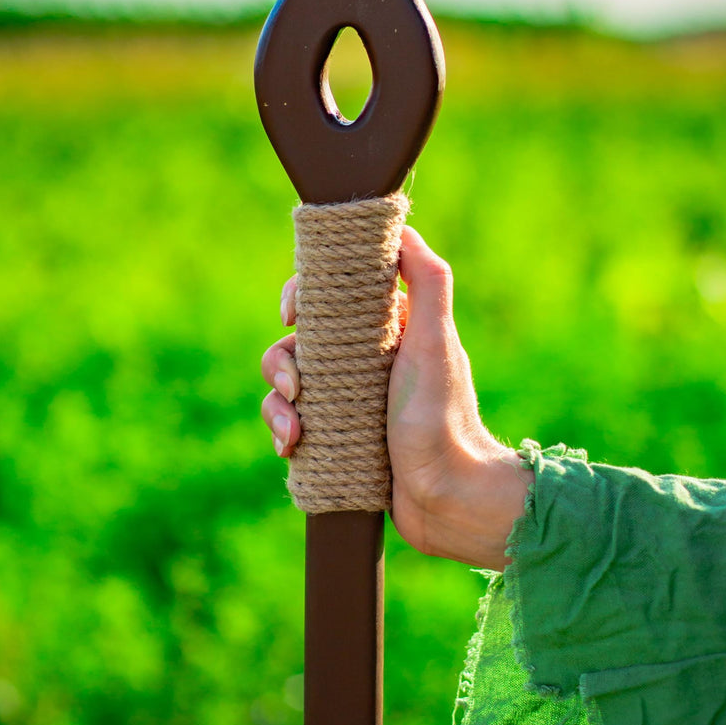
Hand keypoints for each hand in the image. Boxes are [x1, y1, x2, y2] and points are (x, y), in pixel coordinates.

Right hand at [260, 227, 531, 569]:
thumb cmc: (443, 416)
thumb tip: (399, 227)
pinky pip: (290, 423)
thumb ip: (427, 279)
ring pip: (287, 383)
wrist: (448, 497)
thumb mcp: (436, 340)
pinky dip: (282, 431)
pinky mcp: (336, 438)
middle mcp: (366, 360)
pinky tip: (292, 447)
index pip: (331, 294)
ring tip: (296, 429)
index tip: (293, 314)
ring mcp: (348, 401)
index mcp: (388, 328)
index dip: (303, 297)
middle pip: (299, 340)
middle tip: (297, 383)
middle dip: (282, 359)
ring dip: (277, 402)